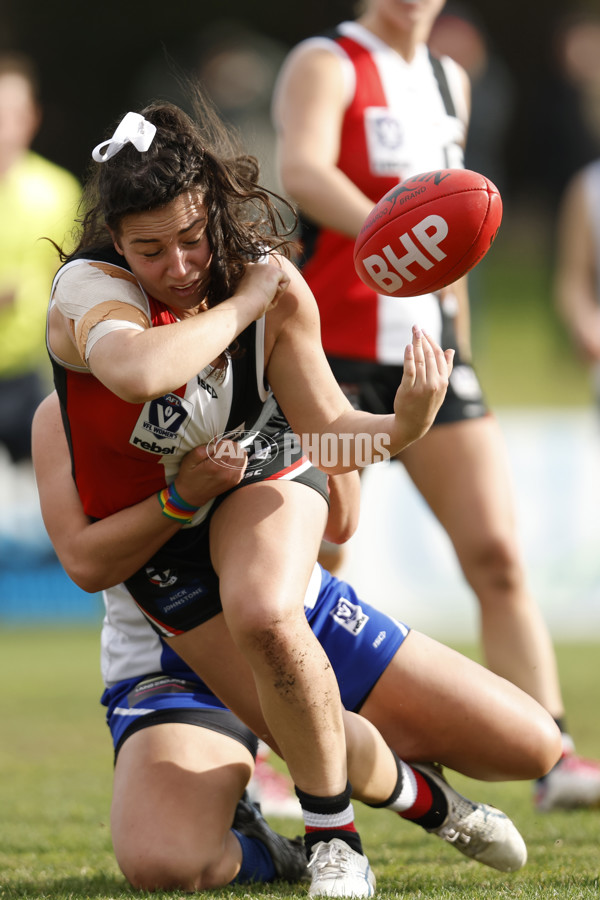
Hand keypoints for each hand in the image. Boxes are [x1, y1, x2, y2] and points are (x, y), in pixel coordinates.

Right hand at [173, 441, 247, 506]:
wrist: (192, 496)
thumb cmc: (189, 477)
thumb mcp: (188, 461)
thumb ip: (201, 450)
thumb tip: (214, 444)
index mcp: (215, 466)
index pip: (228, 445)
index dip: (222, 442)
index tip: (216, 445)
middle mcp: (227, 472)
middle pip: (238, 449)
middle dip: (230, 446)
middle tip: (221, 450)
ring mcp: (233, 478)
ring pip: (243, 456)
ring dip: (235, 452)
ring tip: (226, 455)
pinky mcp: (235, 481)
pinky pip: (243, 464)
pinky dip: (238, 460)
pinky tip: (229, 462)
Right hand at [235, 261, 289, 319]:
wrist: (245, 304)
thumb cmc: (246, 304)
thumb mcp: (249, 293)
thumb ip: (259, 287)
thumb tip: (274, 291)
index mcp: (246, 269)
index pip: (263, 277)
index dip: (263, 288)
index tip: (256, 296)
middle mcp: (255, 265)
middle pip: (272, 277)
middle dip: (270, 288)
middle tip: (261, 297)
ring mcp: (265, 266)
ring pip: (279, 279)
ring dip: (275, 290)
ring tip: (265, 296)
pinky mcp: (274, 271)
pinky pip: (286, 280)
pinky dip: (281, 290)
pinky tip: (270, 293)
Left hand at [392, 326, 453, 444]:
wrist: (414, 423)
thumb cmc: (427, 403)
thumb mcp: (440, 387)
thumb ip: (446, 369)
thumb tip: (450, 350)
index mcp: (443, 381)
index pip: (439, 356)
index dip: (431, 342)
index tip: (424, 331)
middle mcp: (434, 384)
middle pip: (429, 356)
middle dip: (422, 339)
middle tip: (416, 327)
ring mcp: (421, 388)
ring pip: (419, 361)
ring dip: (415, 345)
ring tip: (412, 333)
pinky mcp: (408, 391)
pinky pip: (409, 371)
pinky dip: (408, 357)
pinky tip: (407, 347)